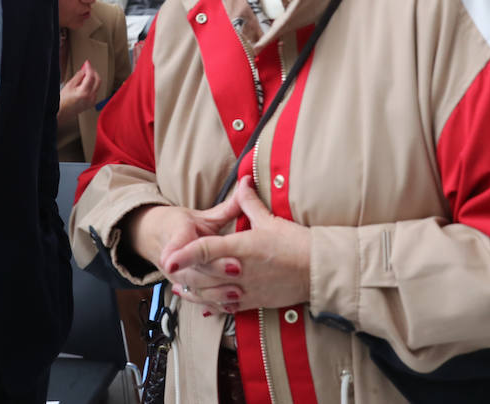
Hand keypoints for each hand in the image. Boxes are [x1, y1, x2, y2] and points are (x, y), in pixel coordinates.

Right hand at [58, 60, 99, 124]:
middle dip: (93, 72)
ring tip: (83, 77)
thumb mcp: (69, 85)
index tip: (87, 63)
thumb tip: (84, 70)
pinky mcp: (92, 103)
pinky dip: (92, 86)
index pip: (91, 76)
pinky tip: (84, 85)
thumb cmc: (62, 101)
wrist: (61, 113)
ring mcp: (92, 101)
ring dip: (93, 79)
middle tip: (87, 68)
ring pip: (97, 85)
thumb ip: (79, 76)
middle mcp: (90, 97)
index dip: (89, 68)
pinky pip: (95, 91)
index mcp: (84, 92)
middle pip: (98, 80)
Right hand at [122, 195, 243, 310]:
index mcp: (177, 234)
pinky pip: (197, 299)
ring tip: (238, 292)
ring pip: (195, 288)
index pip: (184, 243)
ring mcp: (176, 276)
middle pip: (194, 268)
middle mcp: (172, 259)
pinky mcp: (182, 288)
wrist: (153, 239)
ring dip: (216, 292)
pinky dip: (213, 304)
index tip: (209, 249)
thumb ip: (227, 206)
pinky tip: (231, 306)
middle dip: (216, 270)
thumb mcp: (200, 214)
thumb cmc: (179, 225)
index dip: (196, 250)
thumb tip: (247, 183)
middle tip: (238, 269)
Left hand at [163, 176, 311, 313]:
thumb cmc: (297, 244)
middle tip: (172, 269)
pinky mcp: (255, 302)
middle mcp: (242, 270)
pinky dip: (212, 305)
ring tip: (180, 287)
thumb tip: (243, 182)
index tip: (170, 258)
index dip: (186, 254)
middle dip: (186, 273)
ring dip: (194, 292)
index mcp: (243, 247)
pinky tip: (204, 304)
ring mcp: (248, 289)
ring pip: (213, 295)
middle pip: (204, 275)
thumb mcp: (271, 220)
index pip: (208, 249)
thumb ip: (250, 203)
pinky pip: (228, 306)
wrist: (319, 271)